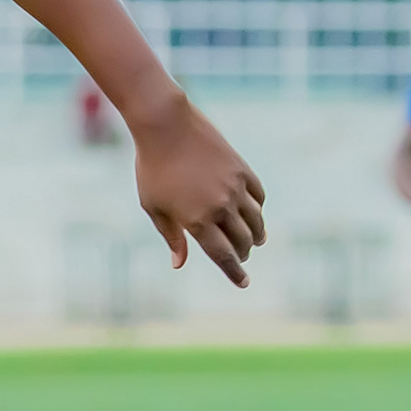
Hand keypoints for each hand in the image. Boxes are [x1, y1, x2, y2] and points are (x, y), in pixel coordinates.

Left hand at [130, 94, 266, 286]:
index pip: (223, 256)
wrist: (167, 127)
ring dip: (256, 236)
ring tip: (254, 242)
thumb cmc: (152, 169)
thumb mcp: (154, 207)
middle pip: (242, 241)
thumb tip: (180, 264)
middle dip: (242, 254)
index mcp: (197, 221)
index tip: (243, 283)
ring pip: (256, 221)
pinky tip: (254, 214)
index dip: (234, 272)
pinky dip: (258, 210)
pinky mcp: (243, 170)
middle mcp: (221, 207)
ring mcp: (235, 188)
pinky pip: (258, 197)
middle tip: (240, 259)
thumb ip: (171, 236)